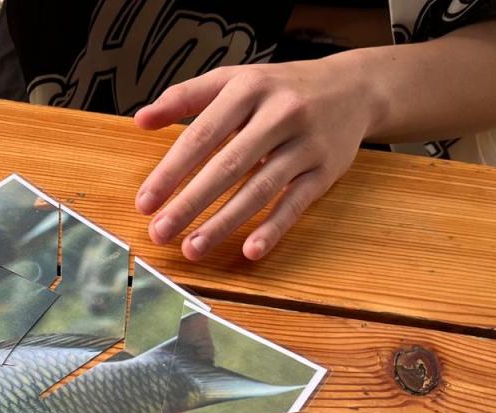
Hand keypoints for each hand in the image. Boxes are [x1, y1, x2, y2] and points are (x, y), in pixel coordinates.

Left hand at [134, 56, 379, 261]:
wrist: (354, 86)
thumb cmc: (281, 88)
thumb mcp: (235, 79)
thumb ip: (185, 97)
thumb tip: (140, 120)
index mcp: (248, 89)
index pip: (201, 135)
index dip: (170, 171)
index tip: (145, 202)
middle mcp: (279, 113)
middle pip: (227, 165)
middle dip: (189, 203)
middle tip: (160, 232)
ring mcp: (305, 144)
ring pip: (259, 188)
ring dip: (223, 223)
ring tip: (192, 248)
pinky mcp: (326, 170)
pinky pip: (295, 203)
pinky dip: (273, 228)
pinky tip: (250, 250)